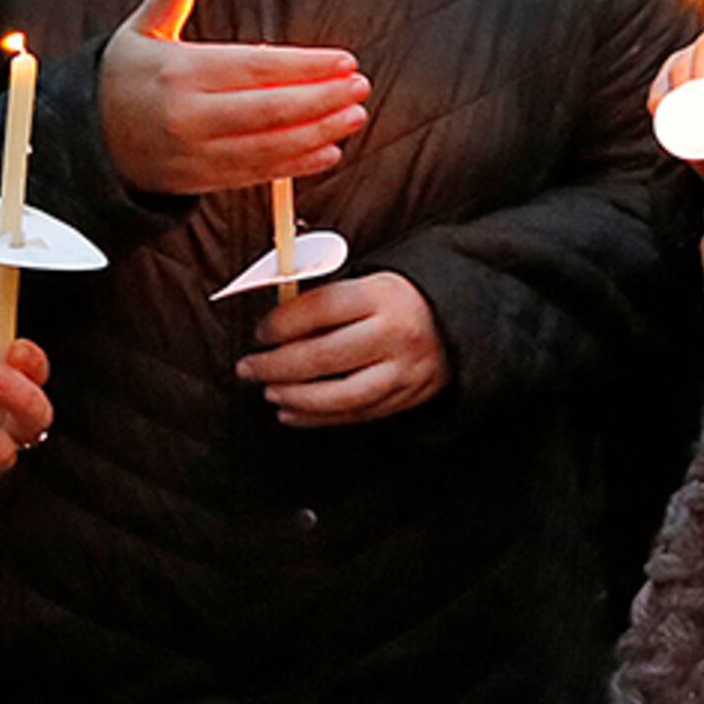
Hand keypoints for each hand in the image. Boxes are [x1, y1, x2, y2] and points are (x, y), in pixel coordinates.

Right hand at [98, 0, 368, 196]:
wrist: (85, 144)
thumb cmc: (120, 81)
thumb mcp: (139, 31)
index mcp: (181, 72)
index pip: (256, 67)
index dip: (305, 66)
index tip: (342, 61)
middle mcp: (191, 115)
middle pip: (270, 108)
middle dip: (323, 98)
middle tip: (360, 87)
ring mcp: (198, 152)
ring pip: (270, 145)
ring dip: (319, 132)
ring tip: (354, 117)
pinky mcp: (203, 180)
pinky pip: (257, 174)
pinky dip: (296, 165)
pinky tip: (327, 152)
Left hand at [236, 271, 448, 426]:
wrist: (455, 322)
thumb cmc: (395, 301)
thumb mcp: (367, 284)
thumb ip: (324, 303)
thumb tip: (272, 325)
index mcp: (381, 296)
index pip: (322, 309)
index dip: (283, 323)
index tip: (259, 333)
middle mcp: (395, 334)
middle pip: (326, 356)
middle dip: (278, 366)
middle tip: (248, 369)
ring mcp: (403, 371)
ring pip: (341, 395)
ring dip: (297, 398)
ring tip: (269, 393)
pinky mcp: (406, 398)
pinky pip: (356, 415)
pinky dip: (318, 418)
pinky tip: (291, 413)